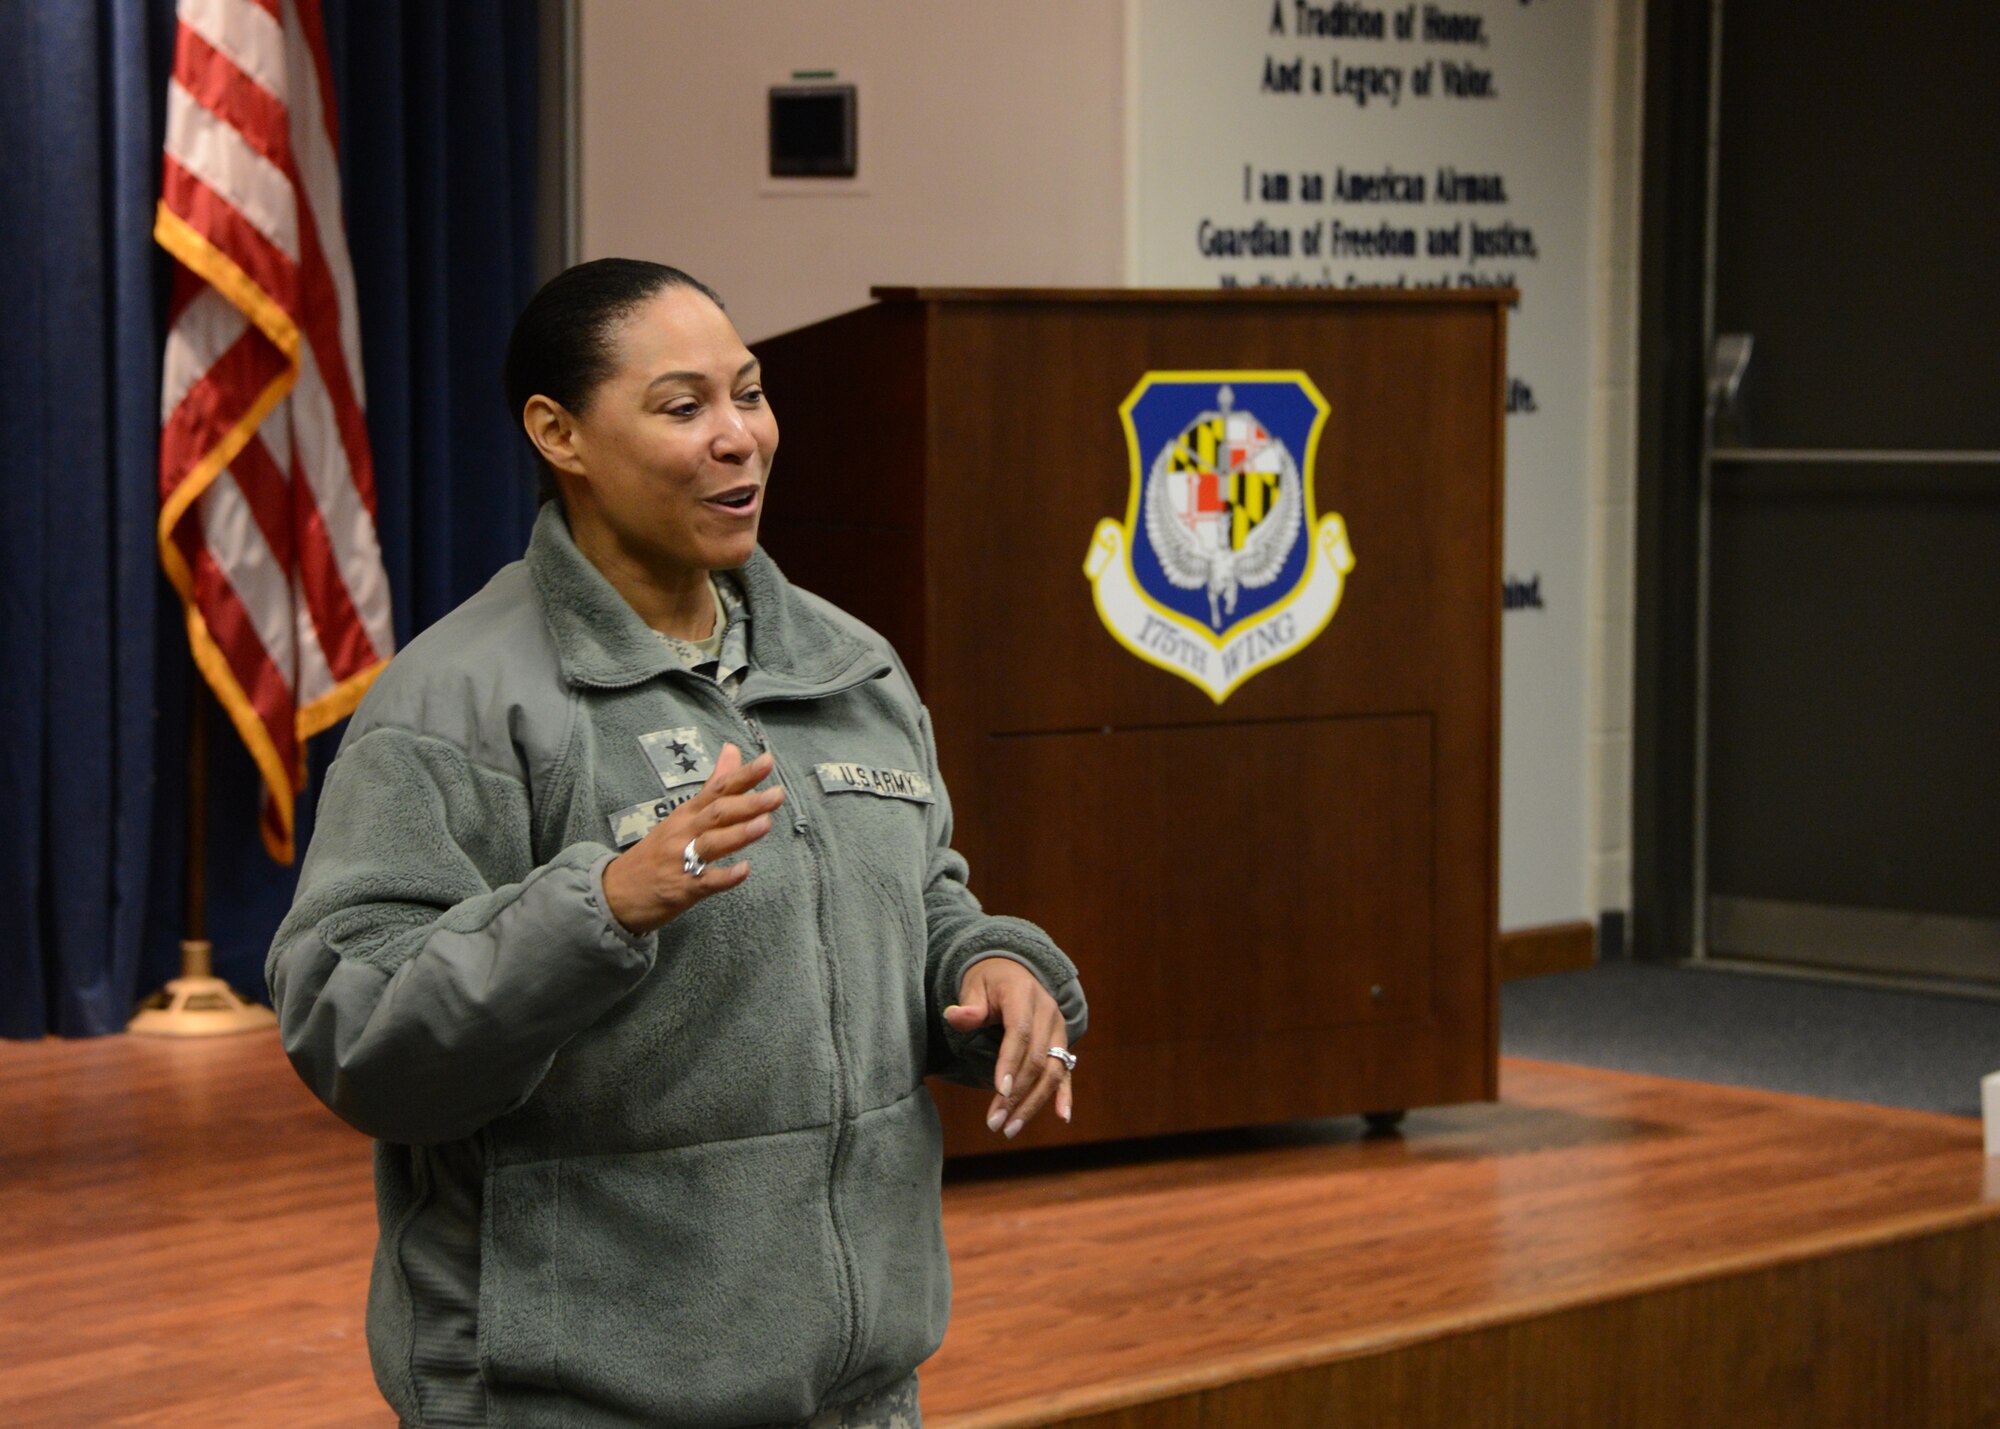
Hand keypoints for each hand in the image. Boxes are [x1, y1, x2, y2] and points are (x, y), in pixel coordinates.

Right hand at [601, 744, 784, 934]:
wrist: (616, 892)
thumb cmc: (657, 852)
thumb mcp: (683, 816)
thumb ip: (714, 786)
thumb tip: (732, 750)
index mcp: (687, 814)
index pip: (718, 789)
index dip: (743, 776)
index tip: (768, 761)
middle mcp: (684, 832)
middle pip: (717, 813)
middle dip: (748, 803)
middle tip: (777, 794)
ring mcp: (680, 860)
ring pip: (712, 843)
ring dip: (738, 833)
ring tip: (765, 824)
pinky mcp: (681, 888)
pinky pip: (705, 882)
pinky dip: (725, 877)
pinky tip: (744, 870)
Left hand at [944, 957, 1073, 1137]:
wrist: (1012, 970)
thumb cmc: (988, 982)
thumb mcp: (974, 986)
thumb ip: (968, 1006)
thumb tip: (954, 1016)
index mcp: (1024, 995)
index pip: (1020, 1033)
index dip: (1011, 1063)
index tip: (999, 1092)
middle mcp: (1048, 1012)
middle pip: (1037, 1059)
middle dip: (1017, 1093)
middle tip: (995, 1122)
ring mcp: (1058, 1029)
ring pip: (1053, 1071)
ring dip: (1034, 1103)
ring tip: (1011, 1128)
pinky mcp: (1062, 1043)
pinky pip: (1066, 1072)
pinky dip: (1065, 1095)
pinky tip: (1063, 1117)